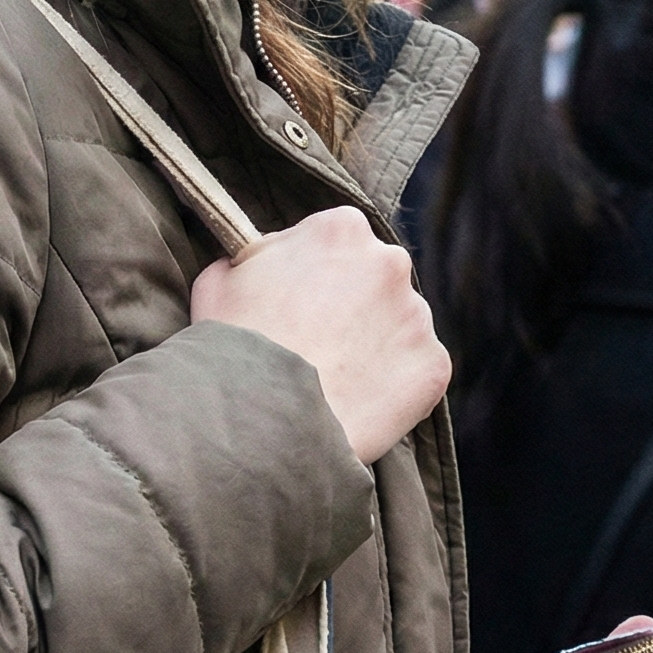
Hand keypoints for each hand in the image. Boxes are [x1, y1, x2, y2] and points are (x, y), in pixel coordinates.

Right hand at [191, 206, 451, 464]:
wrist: (263, 423)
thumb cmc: (232, 348)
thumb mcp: (219, 280)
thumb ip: (253, 259)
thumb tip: (261, 261)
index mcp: (340, 229)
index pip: (337, 245)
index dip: (316, 279)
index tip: (300, 309)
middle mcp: (390, 262)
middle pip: (375, 283)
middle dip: (352, 311)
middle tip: (318, 350)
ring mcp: (417, 316)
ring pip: (399, 329)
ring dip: (375, 349)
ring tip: (335, 386)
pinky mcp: (433, 367)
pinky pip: (416, 375)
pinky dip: (394, 390)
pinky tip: (358, 407)